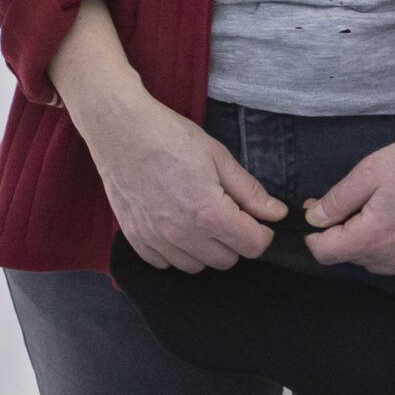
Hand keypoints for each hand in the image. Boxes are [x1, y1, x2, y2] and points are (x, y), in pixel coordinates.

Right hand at [51, 0, 284, 271]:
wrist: (119, 128)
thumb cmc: (168, 135)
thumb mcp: (218, 155)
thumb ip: (249, 191)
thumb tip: (276, 214)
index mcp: (209, 212)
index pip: (253, 247)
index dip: (262, 233)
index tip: (256, 219)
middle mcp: (183, 234)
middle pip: (227, 261)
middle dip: (235, 240)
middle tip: (227, 212)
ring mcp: (157, 240)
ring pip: (197, 266)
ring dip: (206, 248)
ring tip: (199, 217)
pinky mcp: (136, 239)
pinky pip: (166, 264)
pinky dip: (175, 251)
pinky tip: (175, 224)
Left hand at [301, 41, 394, 277]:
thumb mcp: (371, 171)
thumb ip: (338, 199)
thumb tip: (313, 218)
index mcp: (373, 238)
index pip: (326, 254)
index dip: (314, 235)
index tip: (317, 215)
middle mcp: (393, 260)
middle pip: (351, 256)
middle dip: (343, 233)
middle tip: (352, 201)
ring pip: (376, 262)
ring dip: (369, 242)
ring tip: (381, 208)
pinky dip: (393, 249)